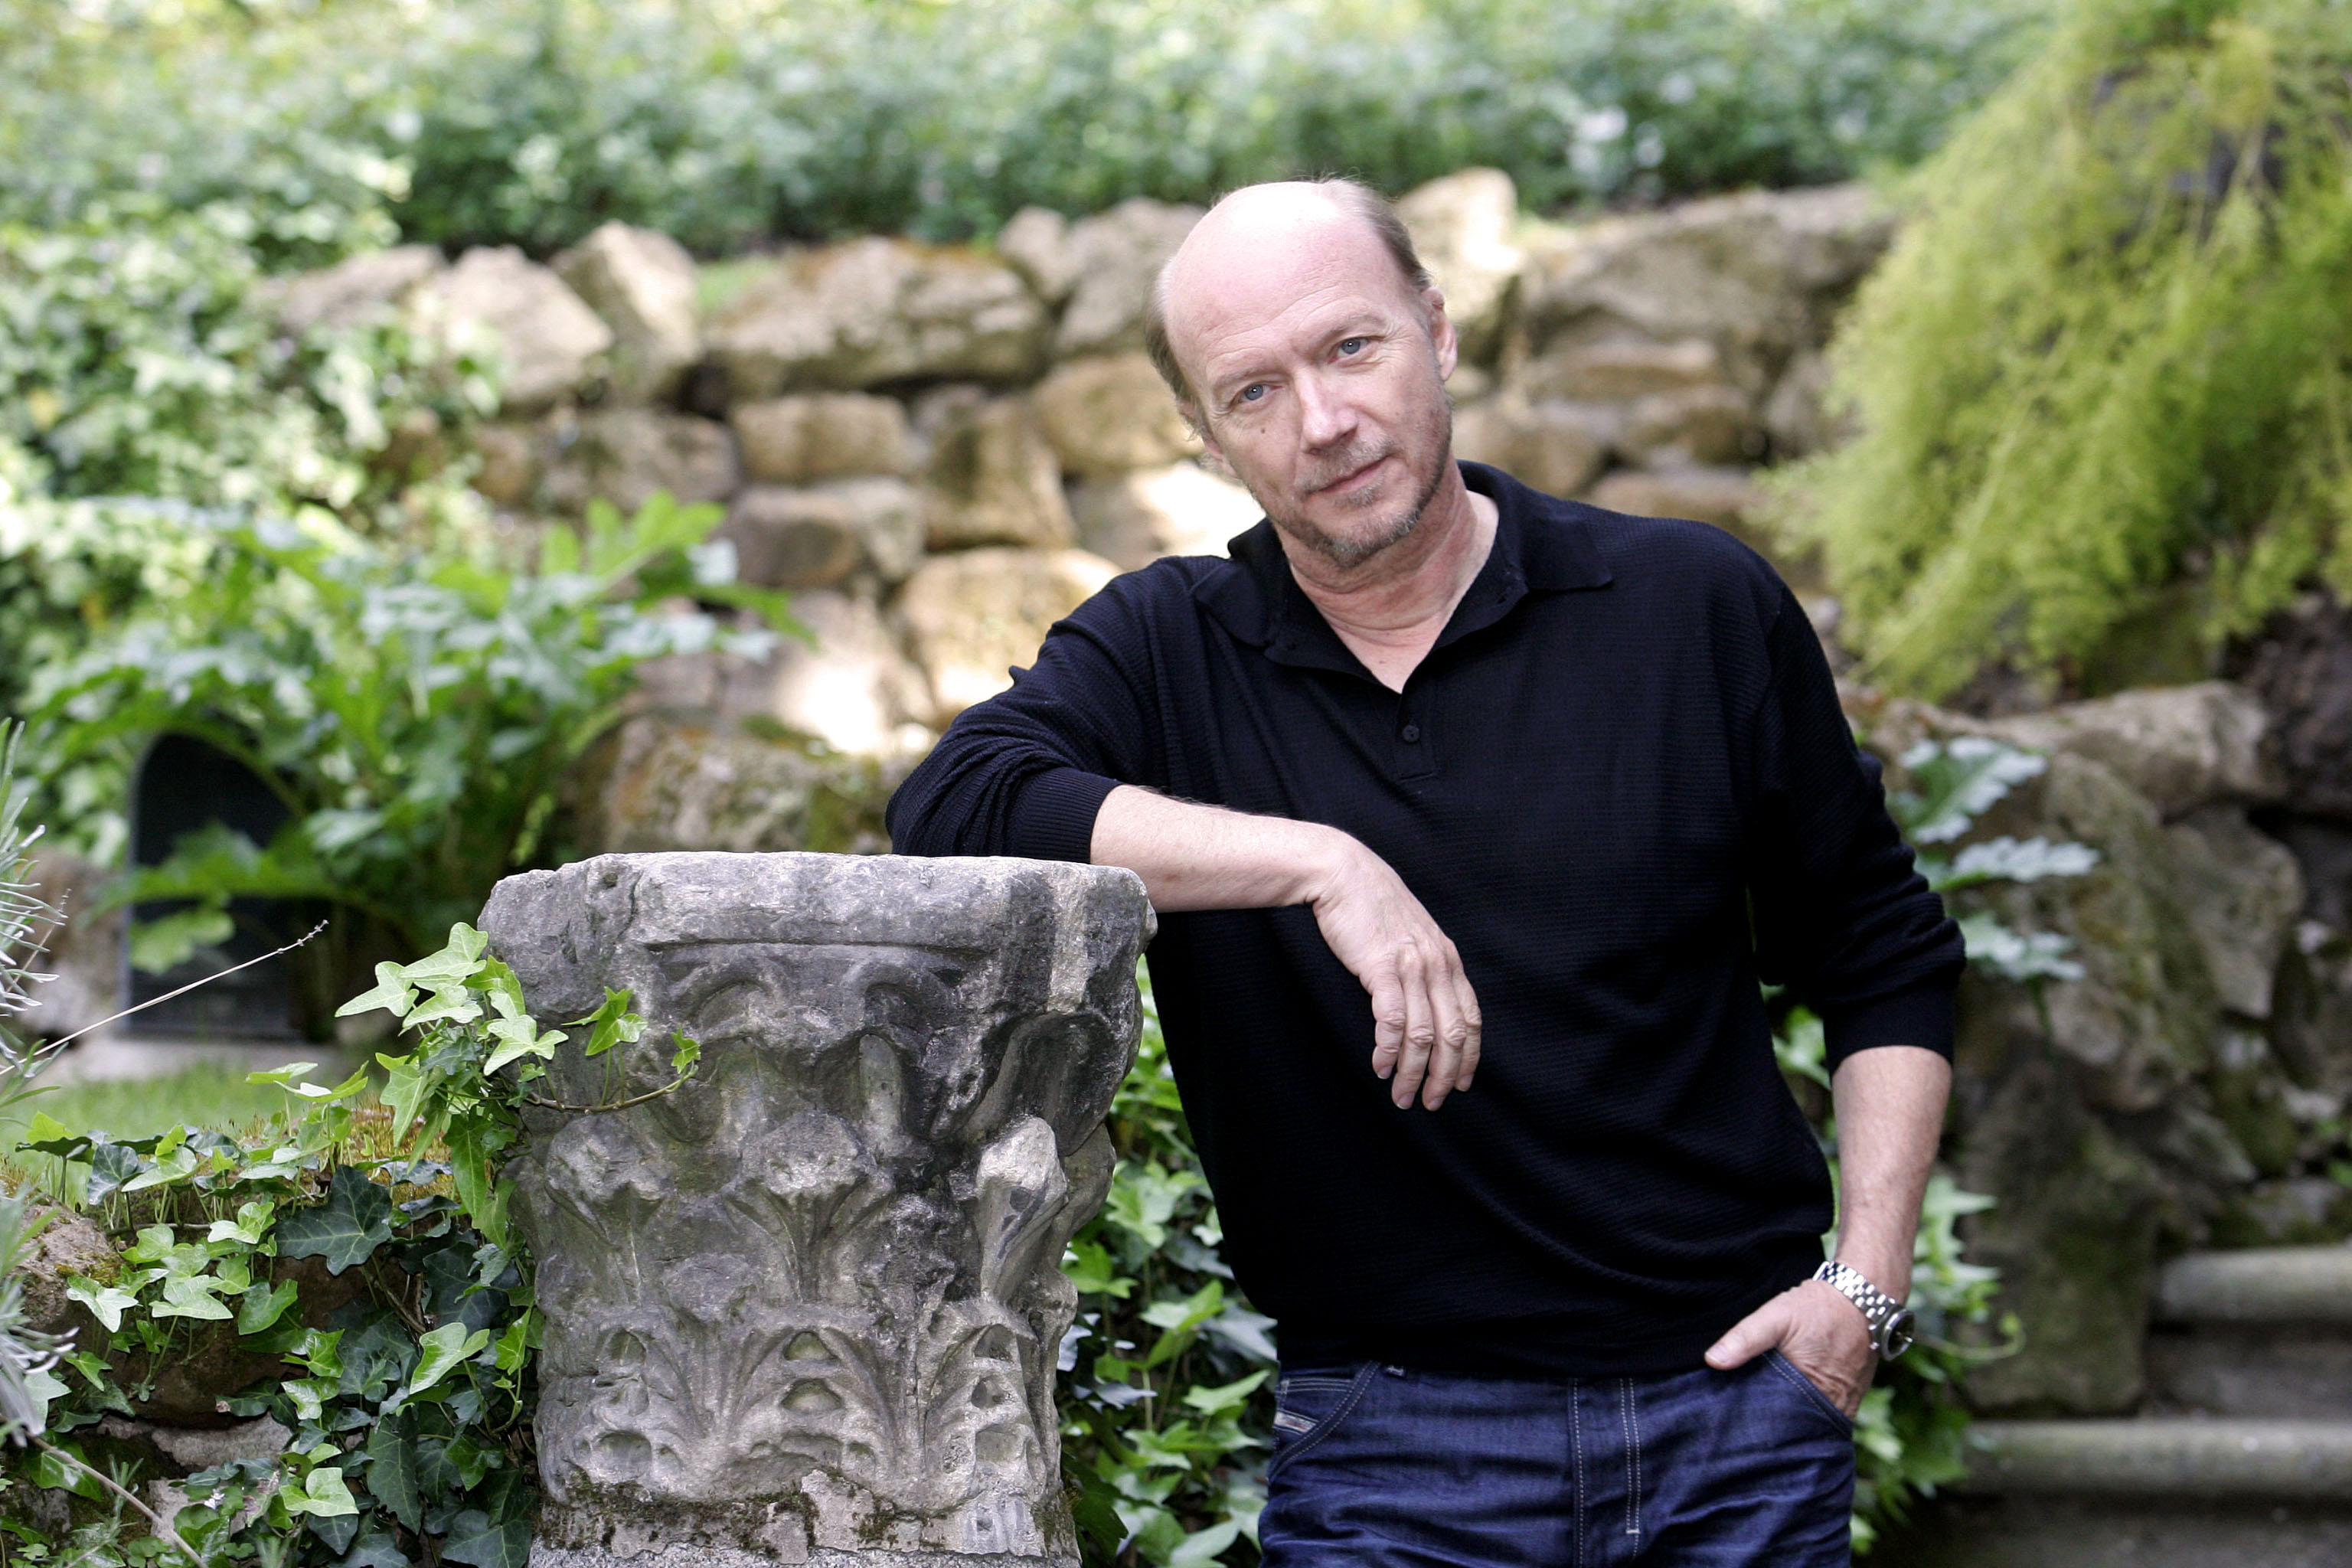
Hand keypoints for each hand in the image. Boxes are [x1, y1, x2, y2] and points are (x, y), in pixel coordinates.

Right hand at [1305, 836, 1480, 1109]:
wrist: (1342, 872)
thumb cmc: (1372, 906)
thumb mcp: (1412, 936)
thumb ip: (1423, 968)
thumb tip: (1425, 1004)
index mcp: (1448, 960)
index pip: (1471, 1018)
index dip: (1468, 1057)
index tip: (1459, 1084)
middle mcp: (1437, 965)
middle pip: (1453, 1034)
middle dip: (1445, 1076)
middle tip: (1431, 1102)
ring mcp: (1411, 966)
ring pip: (1424, 1035)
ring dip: (1414, 1073)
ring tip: (1403, 1096)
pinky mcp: (1381, 968)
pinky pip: (1392, 1021)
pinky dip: (1389, 1050)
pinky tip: (1379, 1066)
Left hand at [1702, 1278, 1874, 1417]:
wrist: (1864, 1297)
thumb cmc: (1819, 1307)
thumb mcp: (1776, 1316)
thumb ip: (1745, 1338)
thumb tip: (1712, 1361)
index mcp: (1814, 1392)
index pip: (1779, 1424)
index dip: (1757, 1427)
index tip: (1734, 1428)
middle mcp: (1833, 1406)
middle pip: (1795, 1428)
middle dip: (1772, 1430)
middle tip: (1742, 1429)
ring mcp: (1845, 1404)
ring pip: (1810, 1423)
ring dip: (1790, 1421)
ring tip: (1760, 1421)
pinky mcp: (1851, 1397)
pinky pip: (1824, 1413)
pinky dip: (1806, 1411)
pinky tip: (1786, 1404)